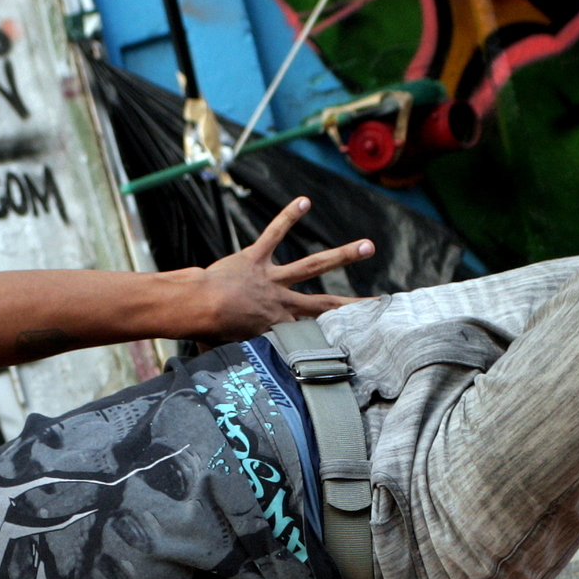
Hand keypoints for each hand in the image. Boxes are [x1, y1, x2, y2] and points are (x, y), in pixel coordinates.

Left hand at [176, 198, 373, 342]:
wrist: (197, 307)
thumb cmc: (208, 332)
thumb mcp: (233, 352)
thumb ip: (243, 356)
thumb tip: (240, 376)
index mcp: (280, 326)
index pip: (314, 332)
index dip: (336, 336)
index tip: (359, 338)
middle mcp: (283, 301)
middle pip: (327, 304)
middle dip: (355, 304)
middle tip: (381, 303)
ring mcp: (273, 278)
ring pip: (314, 265)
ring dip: (343, 255)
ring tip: (368, 246)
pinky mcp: (256, 257)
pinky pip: (274, 234)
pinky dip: (288, 217)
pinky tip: (304, 201)